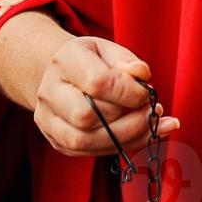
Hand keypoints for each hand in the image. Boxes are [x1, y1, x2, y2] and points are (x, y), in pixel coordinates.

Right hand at [32, 35, 179, 156]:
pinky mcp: (57, 140)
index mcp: (65, 62)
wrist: (60, 74)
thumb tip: (141, 74)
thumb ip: (126, 60)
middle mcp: (49, 92)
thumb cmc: (90, 60)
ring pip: (84, 141)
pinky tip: (143, 135)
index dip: (129, 92)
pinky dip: (121, 146)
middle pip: (86, 116)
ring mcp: (48, 120)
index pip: (97, 82)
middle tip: (152, 110)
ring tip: (150, 124)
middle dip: (127, 118)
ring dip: (126, 137)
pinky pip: (88, 152)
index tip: (148, 92)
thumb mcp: (108, 49)